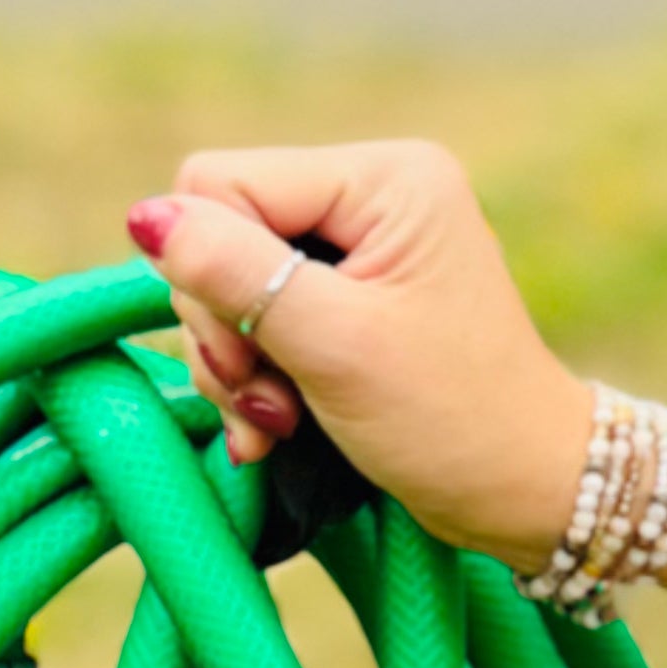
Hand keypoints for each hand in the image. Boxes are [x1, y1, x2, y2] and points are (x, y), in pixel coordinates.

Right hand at [131, 142, 596, 571]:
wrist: (521, 489)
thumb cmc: (450, 418)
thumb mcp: (334, 344)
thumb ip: (234, 274)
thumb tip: (145, 215)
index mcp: (386, 178)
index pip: (221, 183)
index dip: (206, 269)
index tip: (250, 355)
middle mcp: (374, 192)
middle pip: (219, 232)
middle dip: (225, 328)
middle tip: (269, 402)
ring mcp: (362, 244)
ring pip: (227, 281)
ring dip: (236, 365)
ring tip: (278, 422)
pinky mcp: (349, 294)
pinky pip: (258, 314)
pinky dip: (253, 375)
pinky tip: (274, 426)